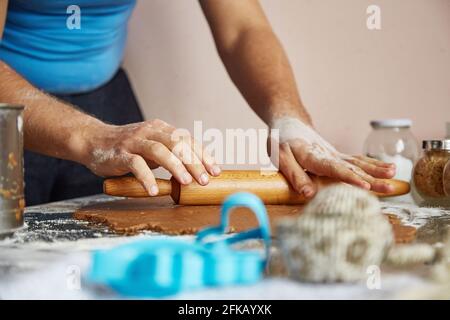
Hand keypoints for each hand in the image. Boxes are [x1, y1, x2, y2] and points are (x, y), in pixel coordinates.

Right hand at [79, 119, 220, 195]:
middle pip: (177, 144)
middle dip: (194, 162)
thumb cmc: (129, 148)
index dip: (203, 155)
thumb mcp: (153, 147)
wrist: (93, 141)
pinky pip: (135, 165)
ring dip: (175, 166)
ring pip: (159, 150)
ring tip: (185, 183)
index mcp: (162, 129)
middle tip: (205, 180)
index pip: (188, 140)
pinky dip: (147, 178)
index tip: (216, 172)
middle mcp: (150, 132)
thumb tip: (197, 172)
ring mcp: (134, 141)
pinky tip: (154, 191)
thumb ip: (171, 154)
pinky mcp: (120, 154)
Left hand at [271, 117, 395, 197]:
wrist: (288, 122)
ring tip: (394, 175)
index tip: (365, 187)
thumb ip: (294, 175)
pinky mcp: (337, 155)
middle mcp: (328, 154)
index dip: (350, 178)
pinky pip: (357, 160)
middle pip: (352, 167)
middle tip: (390, 186)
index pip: (334, 168)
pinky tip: (388, 168)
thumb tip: (309, 195)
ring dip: (377, 169)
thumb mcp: (279, 158)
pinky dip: (373, 164)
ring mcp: (334, 154)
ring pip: (358, 162)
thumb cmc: (280, 141)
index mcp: (312, 155)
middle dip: (372, 178)